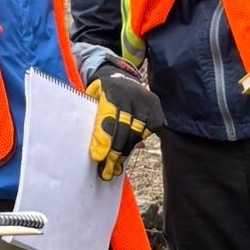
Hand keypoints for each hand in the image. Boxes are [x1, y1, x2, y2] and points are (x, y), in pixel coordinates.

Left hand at [86, 63, 163, 179]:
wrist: (125, 79)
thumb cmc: (104, 94)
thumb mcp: (93, 97)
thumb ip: (93, 116)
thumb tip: (98, 145)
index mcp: (111, 91)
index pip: (108, 119)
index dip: (103, 140)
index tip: (98, 157)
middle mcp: (131, 97)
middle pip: (122, 131)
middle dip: (113, 153)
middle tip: (105, 170)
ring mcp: (146, 105)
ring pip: (134, 136)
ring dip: (123, 153)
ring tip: (114, 167)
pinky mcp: (156, 113)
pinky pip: (144, 135)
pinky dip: (134, 145)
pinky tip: (125, 154)